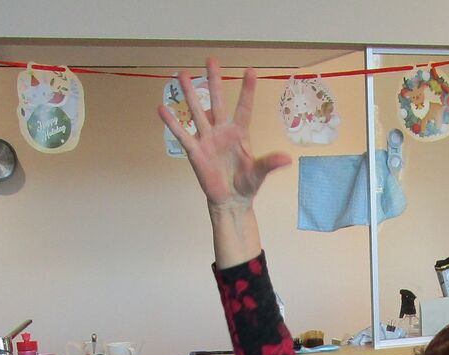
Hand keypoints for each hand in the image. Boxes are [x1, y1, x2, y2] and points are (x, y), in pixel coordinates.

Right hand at [156, 58, 290, 213]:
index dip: (247, 90)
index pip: (244, 107)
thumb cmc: (247, 184)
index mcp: (240, 133)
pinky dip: (173, 123)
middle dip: (214, 81)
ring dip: (190, 94)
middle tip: (210, 59)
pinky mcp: (195, 152)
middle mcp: (222, 131)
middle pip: (218, 101)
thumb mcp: (259, 173)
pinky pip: (182, 135)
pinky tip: (162, 109)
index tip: (250, 70)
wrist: (230, 200)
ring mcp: (207, 139)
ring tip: (181, 74)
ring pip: (197, 112)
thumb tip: (286, 159)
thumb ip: (269, 164)